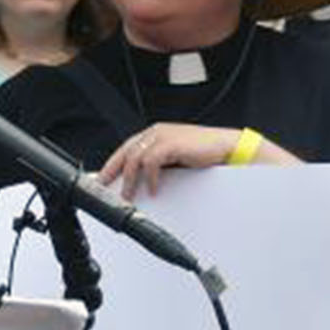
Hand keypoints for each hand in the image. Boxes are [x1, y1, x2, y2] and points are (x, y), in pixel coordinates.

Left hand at [99, 123, 245, 198]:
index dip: (112, 165)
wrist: (227, 147)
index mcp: (153, 134)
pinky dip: (150, 178)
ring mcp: (162, 136)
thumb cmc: (202, 153)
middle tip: (106, 190)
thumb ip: (156, 165)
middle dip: (113, 172)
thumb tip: (137, 182)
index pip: (125, 149)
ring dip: (130, 180)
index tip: (102, 180)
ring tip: (129, 196)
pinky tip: (153, 189)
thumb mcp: (173, 159)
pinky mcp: (171, 143)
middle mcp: (154, 133)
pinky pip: (152, 162)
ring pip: (135, 158)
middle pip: (125, 153)